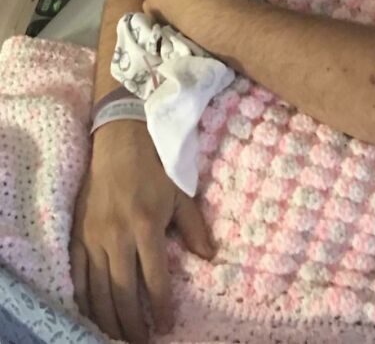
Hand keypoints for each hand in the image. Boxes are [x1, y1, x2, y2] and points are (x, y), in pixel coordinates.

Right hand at [70, 120, 213, 343]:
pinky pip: (78, 274)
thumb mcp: (180, 193)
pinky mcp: (78, 233)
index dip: (160, 307)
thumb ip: (194, 227)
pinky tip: (92, 314)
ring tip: (118, 337)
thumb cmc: (154, 165)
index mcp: (146, 224)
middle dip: (132, 324)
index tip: (165, 326)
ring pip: (98, 289)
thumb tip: (209, 257)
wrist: (120, 138)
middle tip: (140, 342)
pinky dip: (84, 298)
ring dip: (108, 318)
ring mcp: (94, 235)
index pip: (154, 279)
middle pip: (123, 292)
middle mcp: (118, 234)